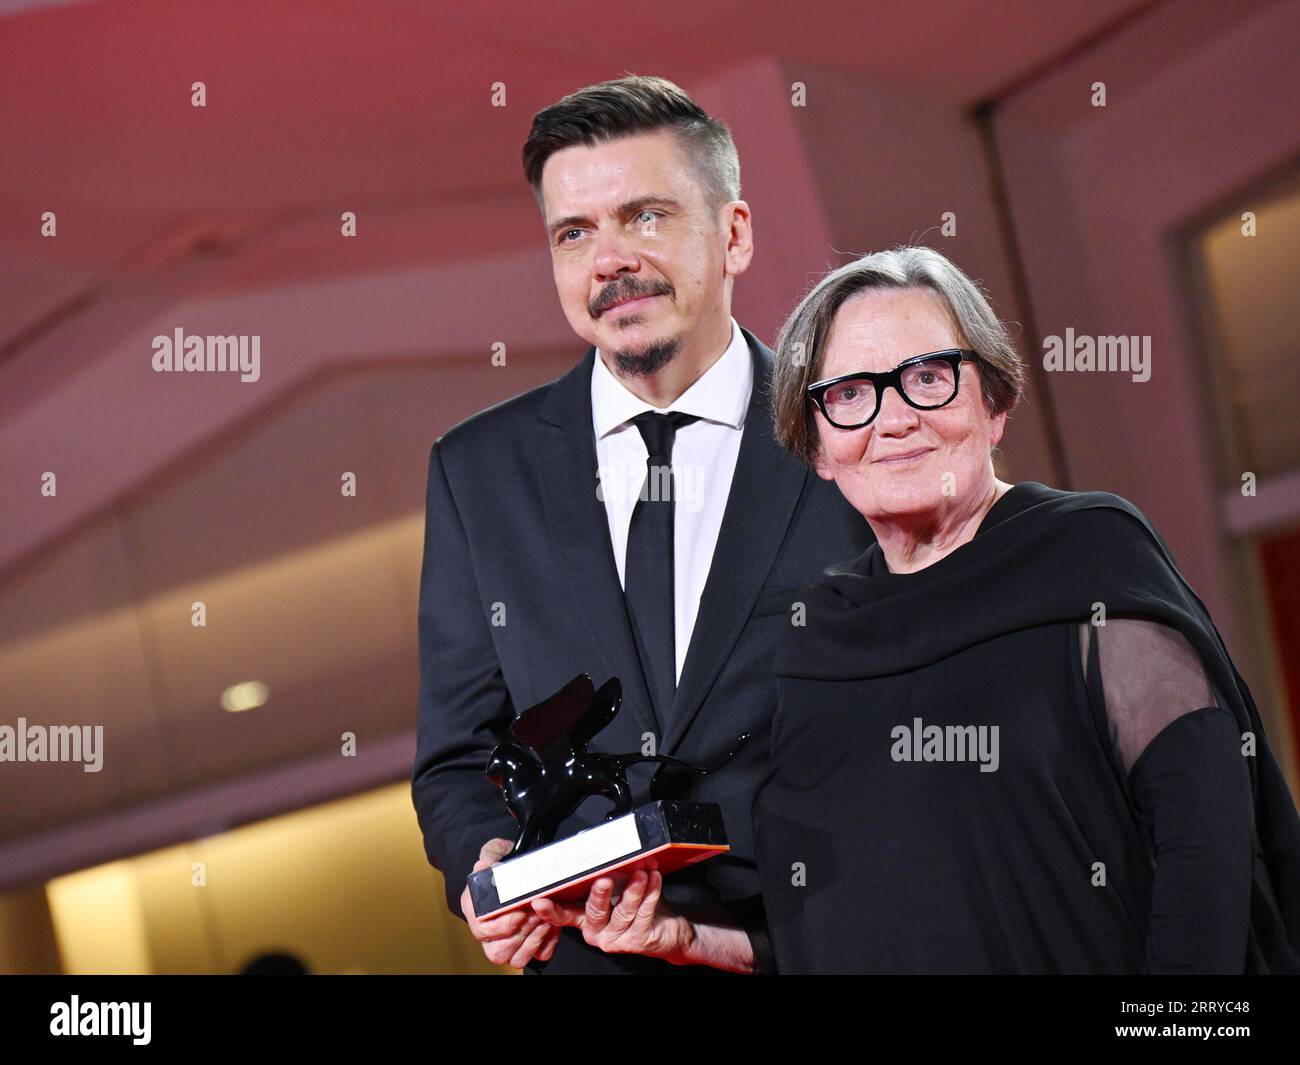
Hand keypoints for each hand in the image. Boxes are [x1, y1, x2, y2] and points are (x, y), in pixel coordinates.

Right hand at [459, 838, 560, 968]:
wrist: (525, 866)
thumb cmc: (508, 861)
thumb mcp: (498, 850)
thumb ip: (490, 856)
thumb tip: (483, 866)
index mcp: (475, 909)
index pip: (482, 929)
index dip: (501, 926)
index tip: (520, 913)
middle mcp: (488, 930)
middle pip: (496, 950)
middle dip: (520, 934)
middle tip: (537, 915)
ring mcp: (506, 941)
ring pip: (515, 958)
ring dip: (533, 940)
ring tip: (546, 919)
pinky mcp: (527, 945)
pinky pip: (537, 956)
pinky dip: (546, 944)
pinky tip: (553, 926)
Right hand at [529, 866, 695, 963]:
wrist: (666, 933)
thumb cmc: (639, 909)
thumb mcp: (616, 893)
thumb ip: (603, 878)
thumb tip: (595, 852)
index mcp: (586, 920)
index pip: (564, 914)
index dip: (550, 910)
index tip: (539, 902)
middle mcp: (598, 932)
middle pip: (594, 912)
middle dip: (599, 894)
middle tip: (603, 879)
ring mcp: (617, 939)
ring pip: (623, 911)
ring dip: (632, 889)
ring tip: (640, 873)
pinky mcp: (638, 940)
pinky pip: (643, 914)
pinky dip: (650, 893)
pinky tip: (653, 879)